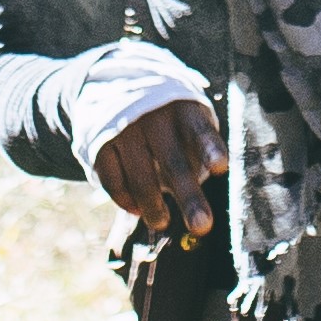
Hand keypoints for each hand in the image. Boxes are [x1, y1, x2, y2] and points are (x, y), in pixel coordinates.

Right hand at [92, 97, 228, 241]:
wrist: (117, 93)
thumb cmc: (168, 120)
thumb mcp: (187, 122)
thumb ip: (197, 153)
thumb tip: (198, 203)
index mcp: (184, 110)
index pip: (200, 130)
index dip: (210, 149)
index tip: (221, 168)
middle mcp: (154, 118)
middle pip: (173, 162)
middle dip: (189, 197)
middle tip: (202, 226)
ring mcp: (125, 131)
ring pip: (141, 178)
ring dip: (153, 206)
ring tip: (163, 223)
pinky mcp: (99, 145)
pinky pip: (113, 181)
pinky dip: (125, 200)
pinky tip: (137, 210)